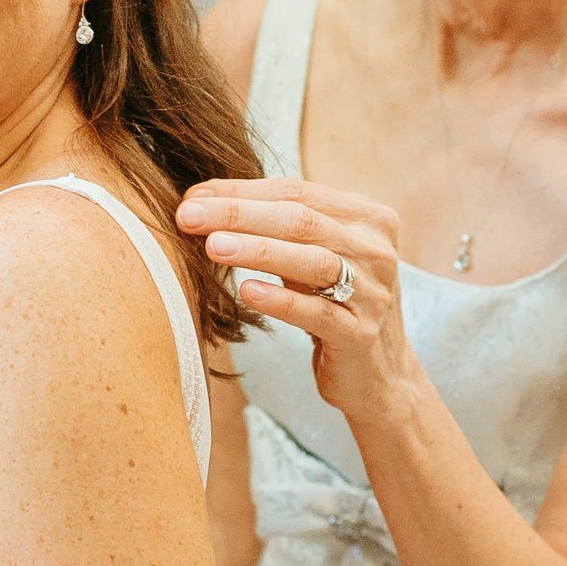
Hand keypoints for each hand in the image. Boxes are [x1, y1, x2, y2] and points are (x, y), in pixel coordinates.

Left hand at [177, 178, 417, 431]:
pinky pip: (317, 313)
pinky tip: (246, 292)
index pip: (296, 193)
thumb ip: (272, 225)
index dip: (242, 193)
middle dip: (240, 215)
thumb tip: (200, 198)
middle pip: (301, 220)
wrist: (377, 373)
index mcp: (367, 218)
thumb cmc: (332, 303)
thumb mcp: (310, 256)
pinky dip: (280, 300)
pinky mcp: (360, 334)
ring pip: (312, 261)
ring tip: (213, 247)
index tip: (193, 197)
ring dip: (258, 251)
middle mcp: (376, 249)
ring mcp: (372, 292)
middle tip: (189, 216)